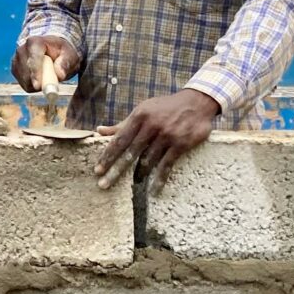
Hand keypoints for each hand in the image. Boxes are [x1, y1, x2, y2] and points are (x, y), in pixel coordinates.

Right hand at [12, 36, 80, 91]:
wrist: (52, 50)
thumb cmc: (61, 52)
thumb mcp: (69, 55)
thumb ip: (65, 63)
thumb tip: (59, 74)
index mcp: (35, 42)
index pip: (33, 58)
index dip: (35, 72)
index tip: (38, 86)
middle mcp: (22, 50)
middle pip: (27, 72)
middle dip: (39, 81)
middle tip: (54, 84)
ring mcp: (16, 60)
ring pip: (25, 81)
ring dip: (38, 84)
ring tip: (49, 75)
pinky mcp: (15, 70)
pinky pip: (24, 85)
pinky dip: (34, 86)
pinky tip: (41, 78)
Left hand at [94, 88, 220, 191]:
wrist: (196, 102)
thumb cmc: (165, 108)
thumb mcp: (143, 110)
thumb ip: (122, 124)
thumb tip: (99, 130)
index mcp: (139, 116)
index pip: (120, 139)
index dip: (108, 155)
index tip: (97, 170)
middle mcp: (151, 125)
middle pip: (130, 152)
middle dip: (115, 170)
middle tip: (103, 184)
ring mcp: (166, 135)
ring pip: (147, 160)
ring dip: (138, 177)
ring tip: (128, 190)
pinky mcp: (180, 144)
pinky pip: (167, 164)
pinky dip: (160, 179)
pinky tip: (154, 190)